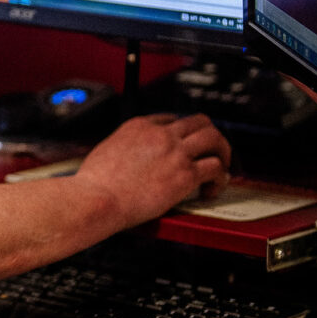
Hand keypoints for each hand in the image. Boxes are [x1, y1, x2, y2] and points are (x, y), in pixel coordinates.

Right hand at [72, 113, 230, 228]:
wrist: (97, 198)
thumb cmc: (94, 184)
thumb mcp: (104, 152)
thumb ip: (122, 149)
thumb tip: (125, 158)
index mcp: (138, 126)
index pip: (170, 118)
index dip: (181, 132)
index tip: (183, 145)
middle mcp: (160, 134)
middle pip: (198, 121)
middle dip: (209, 134)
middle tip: (212, 150)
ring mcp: (175, 152)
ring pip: (213, 138)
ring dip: (221, 151)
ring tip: (221, 166)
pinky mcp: (185, 174)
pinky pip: (216, 168)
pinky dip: (221, 177)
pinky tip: (214, 187)